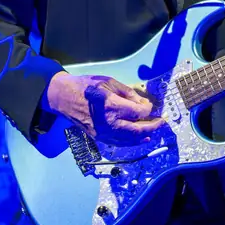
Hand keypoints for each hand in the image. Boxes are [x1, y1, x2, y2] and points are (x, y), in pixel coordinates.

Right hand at [45, 72, 164, 145]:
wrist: (64, 98)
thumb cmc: (85, 86)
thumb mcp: (108, 82)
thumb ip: (127, 93)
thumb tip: (142, 103)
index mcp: (112, 106)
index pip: (139, 112)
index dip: (148, 109)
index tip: (151, 106)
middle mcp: (109, 123)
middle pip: (137, 130)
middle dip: (151, 127)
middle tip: (160, 123)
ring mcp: (103, 132)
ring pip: (129, 140)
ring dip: (143, 137)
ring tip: (152, 133)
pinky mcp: (98, 137)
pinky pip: (118, 143)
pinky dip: (130, 142)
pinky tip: (138, 139)